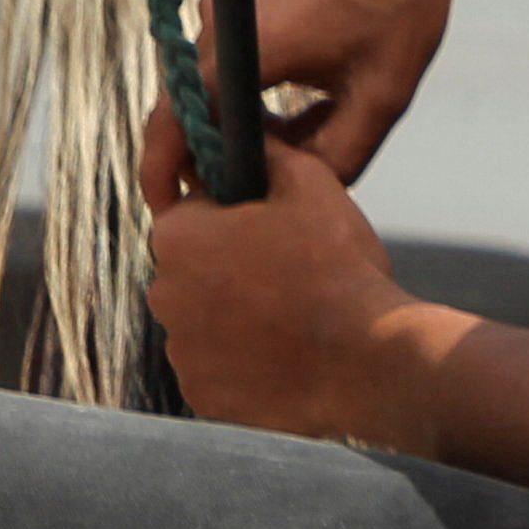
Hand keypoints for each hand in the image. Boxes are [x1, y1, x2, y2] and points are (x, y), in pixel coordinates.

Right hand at [145, 0, 469, 202]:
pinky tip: (303, 107)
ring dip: (241, 120)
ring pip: (212, 82)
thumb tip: (302, 194)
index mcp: (247, 45)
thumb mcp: (385, 92)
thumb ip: (341, 156)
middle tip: (246, 196)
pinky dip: (251, 88)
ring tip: (295, 149)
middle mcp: (219, 18)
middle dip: (211, 155)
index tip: (174, 213)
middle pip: (190, 107)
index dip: (169, 173)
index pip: (177, 125)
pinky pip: (228, 54)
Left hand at [148, 139, 415, 441]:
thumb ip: (269, 153)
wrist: (366, 358)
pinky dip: (245, 359)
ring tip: (298, 314)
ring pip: (205, 318)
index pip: (192, 210)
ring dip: (238, 313)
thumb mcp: (313, 185)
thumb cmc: (339, 267)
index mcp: (179, 235)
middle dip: (232, 265)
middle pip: (196, 268)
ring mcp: (180, 349)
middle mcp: (162, 292)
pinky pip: (216, 366)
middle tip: (293, 269)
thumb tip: (250, 136)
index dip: (235, 213)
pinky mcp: (200, 393)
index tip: (274, 225)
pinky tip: (289, 351)